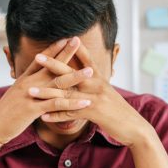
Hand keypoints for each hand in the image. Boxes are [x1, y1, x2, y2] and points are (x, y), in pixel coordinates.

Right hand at [0, 37, 93, 146]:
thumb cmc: (5, 114)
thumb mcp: (16, 97)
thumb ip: (26, 89)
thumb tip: (34, 85)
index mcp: (24, 80)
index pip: (40, 60)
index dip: (53, 48)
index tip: (64, 38)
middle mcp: (28, 84)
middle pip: (51, 65)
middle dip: (66, 53)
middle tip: (78, 39)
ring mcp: (31, 96)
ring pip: (57, 83)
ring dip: (75, 77)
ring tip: (90, 71)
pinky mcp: (34, 109)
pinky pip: (56, 105)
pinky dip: (72, 103)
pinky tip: (85, 102)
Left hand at [29, 42, 154, 146]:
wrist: (135, 128)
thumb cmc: (120, 113)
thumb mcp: (108, 95)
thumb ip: (96, 86)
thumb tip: (88, 78)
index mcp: (100, 79)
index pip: (86, 59)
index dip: (74, 49)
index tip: (60, 38)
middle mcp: (97, 85)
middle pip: (72, 72)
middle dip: (53, 64)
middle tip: (37, 56)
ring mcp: (95, 98)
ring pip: (67, 93)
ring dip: (47, 92)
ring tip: (31, 90)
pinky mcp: (94, 113)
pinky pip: (71, 113)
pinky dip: (57, 116)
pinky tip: (43, 117)